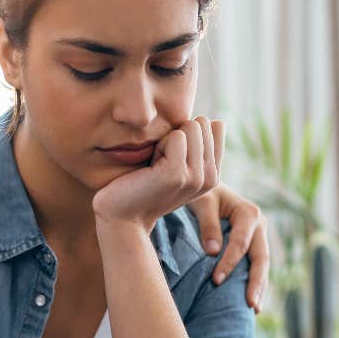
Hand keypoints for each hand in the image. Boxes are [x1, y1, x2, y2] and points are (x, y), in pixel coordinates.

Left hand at [92, 117, 222, 230]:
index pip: (216, 126)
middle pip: (201, 124)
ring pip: (190, 127)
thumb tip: (215, 121)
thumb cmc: (144, 184)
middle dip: (176, 136)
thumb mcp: (178, 164)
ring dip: (166, 141)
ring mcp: (196, 177)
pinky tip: (150, 169)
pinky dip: (158, 146)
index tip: (173, 157)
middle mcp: (211, 178)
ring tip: (156, 166)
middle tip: (161, 163)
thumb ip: (198, 146)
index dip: (188, 134)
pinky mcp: (178, 174)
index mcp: (214, 174)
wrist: (123, 216)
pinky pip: (175, 136)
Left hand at [185, 183, 270, 310]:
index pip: (240, 244)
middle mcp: (260, 224)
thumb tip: (213, 253)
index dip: (229, 263)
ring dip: (259, 286)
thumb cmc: (203, 194)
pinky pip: (256, 265)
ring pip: (262, 264)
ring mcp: (259, 235)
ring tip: (255, 309)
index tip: (216, 280)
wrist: (208, 187)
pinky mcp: (254, 244)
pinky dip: (255, 281)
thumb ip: (208, 225)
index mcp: (249, 213)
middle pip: (261, 258)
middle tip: (251, 305)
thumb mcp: (202, 203)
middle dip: (256, 282)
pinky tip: (251, 299)